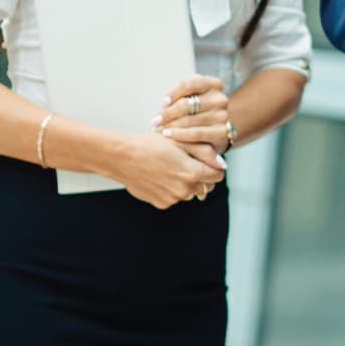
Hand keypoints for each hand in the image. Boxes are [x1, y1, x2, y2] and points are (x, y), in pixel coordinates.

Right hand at [109, 131, 225, 209]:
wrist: (122, 157)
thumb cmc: (150, 144)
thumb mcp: (180, 141)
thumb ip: (205, 153)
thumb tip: (222, 165)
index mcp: (192, 172)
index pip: (217, 176)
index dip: (214, 167)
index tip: (206, 161)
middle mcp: (184, 189)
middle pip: (205, 186)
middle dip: (200, 176)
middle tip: (185, 162)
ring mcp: (172, 198)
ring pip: (189, 192)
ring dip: (186, 183)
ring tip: (169, 168)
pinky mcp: (161, 203)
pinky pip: (174, 198)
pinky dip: (171, 189)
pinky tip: (160, 176)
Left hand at [157, 74, 231, 152]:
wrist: (216, 131)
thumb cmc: (197, 111)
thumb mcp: (191, 95)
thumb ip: (179, 94)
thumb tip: (165, 104)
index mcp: (213, 85)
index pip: (190, 83)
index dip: (174, 92)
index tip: (163, 102)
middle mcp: (220, 99)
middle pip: (187, 104)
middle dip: (167, 113)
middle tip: (155, 121)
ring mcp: (223, 116)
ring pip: (190, 120)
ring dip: (170, 126)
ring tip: (158, 130)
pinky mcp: (223, 133)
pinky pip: (196, 134)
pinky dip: (179, 135)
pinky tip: (168, 135)